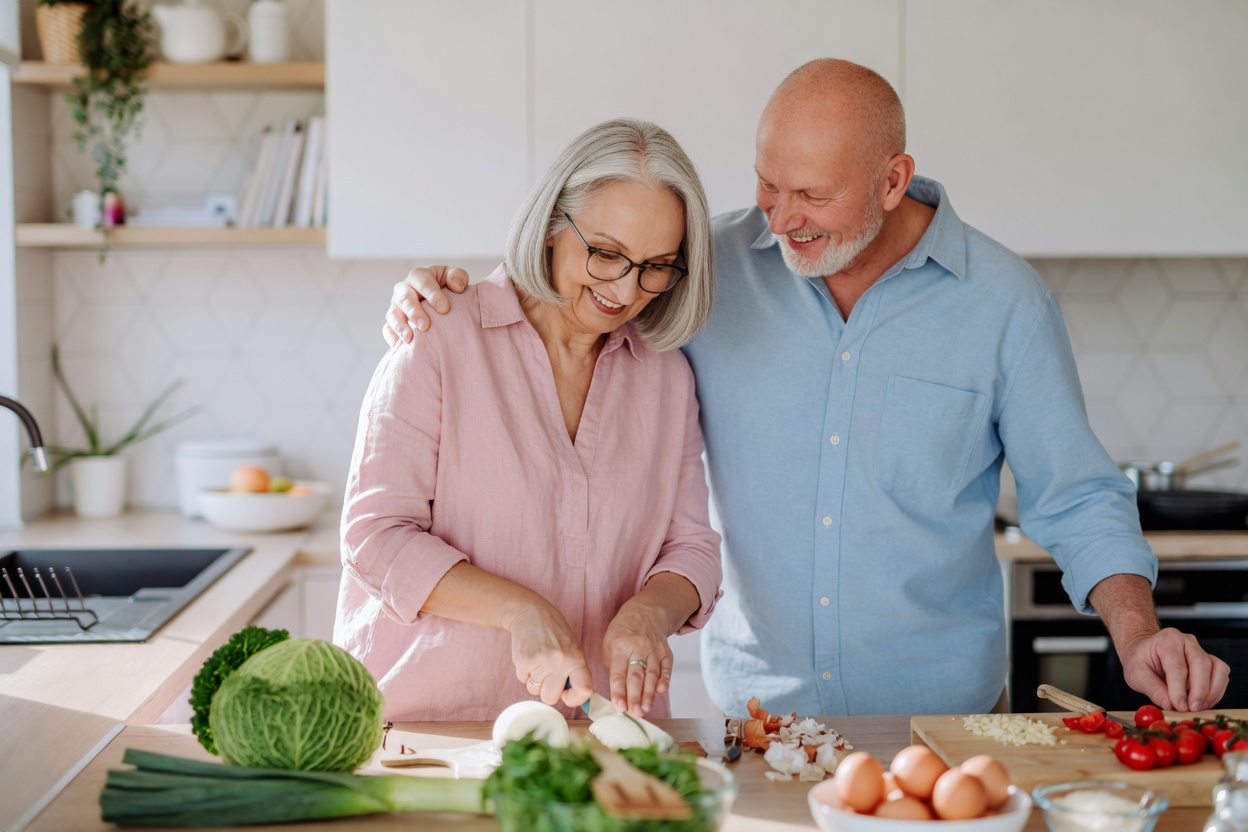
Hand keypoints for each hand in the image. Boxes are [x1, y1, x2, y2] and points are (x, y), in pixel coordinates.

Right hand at [382, 265, 470, 346]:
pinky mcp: (392, 321)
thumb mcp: (454, 277)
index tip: (445, 309)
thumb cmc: (447, 288)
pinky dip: (391, 336)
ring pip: (393, 314)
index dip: (433, 295)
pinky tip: (397, 346)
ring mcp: (396, 306)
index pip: (423, 282)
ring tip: (409, 338)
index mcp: (419, 276)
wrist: (439, 302)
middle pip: (404, 298)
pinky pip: (387, 329)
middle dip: (414, 312)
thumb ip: (457, 276)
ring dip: (400, 326)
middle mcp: (404, 289)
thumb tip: (456, 287)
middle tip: (425, 326)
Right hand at [504, 599, 593, 709]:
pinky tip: (529, 656)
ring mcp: (542, 661)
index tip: (567, 693)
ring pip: (534, 690)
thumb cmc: (555, 634)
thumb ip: (575, 673)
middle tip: (548, 673)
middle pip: (550, 698)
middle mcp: (561, 661)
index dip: (574, 698)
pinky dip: (524, 672)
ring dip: (534, 679)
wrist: (532, 613)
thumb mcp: (573, 649)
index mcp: (577, 659)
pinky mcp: (524, 660)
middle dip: (547, 690)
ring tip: (538, 660)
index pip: (584, 690)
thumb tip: (577, 700)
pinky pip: (523, 680)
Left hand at [602, 601, 675, 717]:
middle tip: (634, 713)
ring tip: (645, 710)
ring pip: (652, 675)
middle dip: (635, 697)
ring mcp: (654, 650)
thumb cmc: (623, 631)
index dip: (619, 691)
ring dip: (649, 694)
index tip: (619, 706)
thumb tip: (617, 687)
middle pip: (636, 676)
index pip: (618, 673)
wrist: (646, 612)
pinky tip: (662, 692)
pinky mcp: (666, 653)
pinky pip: (666, 668)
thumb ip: (611, 664)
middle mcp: (638, 648)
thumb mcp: (608, 641)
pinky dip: (665, 680)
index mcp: (621, 645)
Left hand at [1117, 627, 1229, 711]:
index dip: (1179, 689)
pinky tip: (1203, 702)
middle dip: (1199, 691)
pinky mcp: (1211, 661)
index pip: (1177, 666)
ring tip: (1197, 707)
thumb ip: (1152, 689)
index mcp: (1167, 640)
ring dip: (1211, 692)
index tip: (1180, 707)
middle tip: (1192, 709)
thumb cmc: (1140, 661)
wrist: (1144, 651)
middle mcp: (1187, 641)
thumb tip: (1171, 706)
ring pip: (1217, 669)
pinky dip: (1216, 692)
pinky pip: (1221, 675)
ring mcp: (1201, 650)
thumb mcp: (1135, 673)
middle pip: (1201, 664)